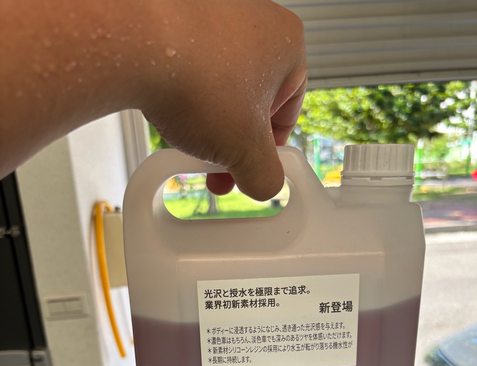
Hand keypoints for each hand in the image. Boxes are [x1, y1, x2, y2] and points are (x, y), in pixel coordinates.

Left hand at [139, 0, 306, 200]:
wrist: (136, 45)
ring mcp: (216, 14)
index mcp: (287, 44)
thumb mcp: (245, 149)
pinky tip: (173, 115)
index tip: (251, 169)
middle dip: (234, 140)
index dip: (268, 150)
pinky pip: (191, 65)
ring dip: (210, 122)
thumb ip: (265, 175)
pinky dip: (185, 94)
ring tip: (191, 145)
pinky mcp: (179, 17)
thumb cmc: (198, 81)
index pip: (288, 111)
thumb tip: (266, 186)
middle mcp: (256, 20)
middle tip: (219, 168)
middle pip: (252, 99)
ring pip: (221, 85)